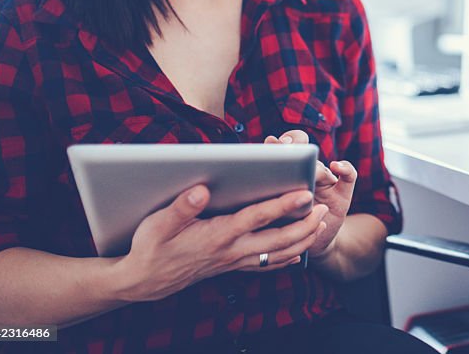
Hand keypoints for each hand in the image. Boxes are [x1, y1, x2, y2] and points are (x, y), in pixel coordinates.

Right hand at [113, 185, 329, 302]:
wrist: (144, 280)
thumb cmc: (151, 247)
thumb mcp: (157, 224)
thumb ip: (181, 207)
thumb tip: (201, 188)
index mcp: (218, 235)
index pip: (258, 217)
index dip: (283, 205)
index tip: (304, 193)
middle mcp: (231, 250)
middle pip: (278, 239)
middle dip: (304, 224)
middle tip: (324, 208)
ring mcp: (234, 261)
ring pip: (277, 254)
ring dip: (302, 240)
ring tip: (319, 224)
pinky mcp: (232, 267)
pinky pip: (266, 265)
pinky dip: (286, 258)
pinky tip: (298, 252)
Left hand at [264, 130, 355, 259]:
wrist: (302, 245)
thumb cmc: (279, 226)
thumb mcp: (268, 209)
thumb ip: (261, 191)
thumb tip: (236, 180)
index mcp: (289, 173)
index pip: (289, 146)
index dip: (281, 142)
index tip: (270, 142)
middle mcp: (309, 173)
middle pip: (306, 153)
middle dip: (296, 148)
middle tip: (284, 147)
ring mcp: (327, 182)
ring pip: (322, 166)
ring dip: (314, 167)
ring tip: (307, 170)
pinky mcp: (343, 194)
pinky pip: (350, 176)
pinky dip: (345, 168)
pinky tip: (336, 166)